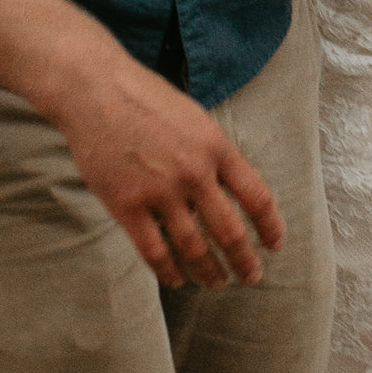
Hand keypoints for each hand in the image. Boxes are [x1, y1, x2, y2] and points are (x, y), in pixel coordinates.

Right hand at [54, 53, 284, 288]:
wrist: (96, 90)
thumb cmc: (147, 99)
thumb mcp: (196, 119)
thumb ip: (214, 155)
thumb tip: (232, 190)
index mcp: (217, 148)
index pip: (258, 198)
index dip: (270, 227)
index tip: (275, 245)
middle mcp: (195, 173)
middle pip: (230, 231)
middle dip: (245, 261)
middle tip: (251, 276)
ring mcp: (160, 192)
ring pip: (194, 248)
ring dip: (209, 272)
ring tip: (216, 282)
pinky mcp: (127, 205)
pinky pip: (154, 251)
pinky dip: (168, 271)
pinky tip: (176, 280)